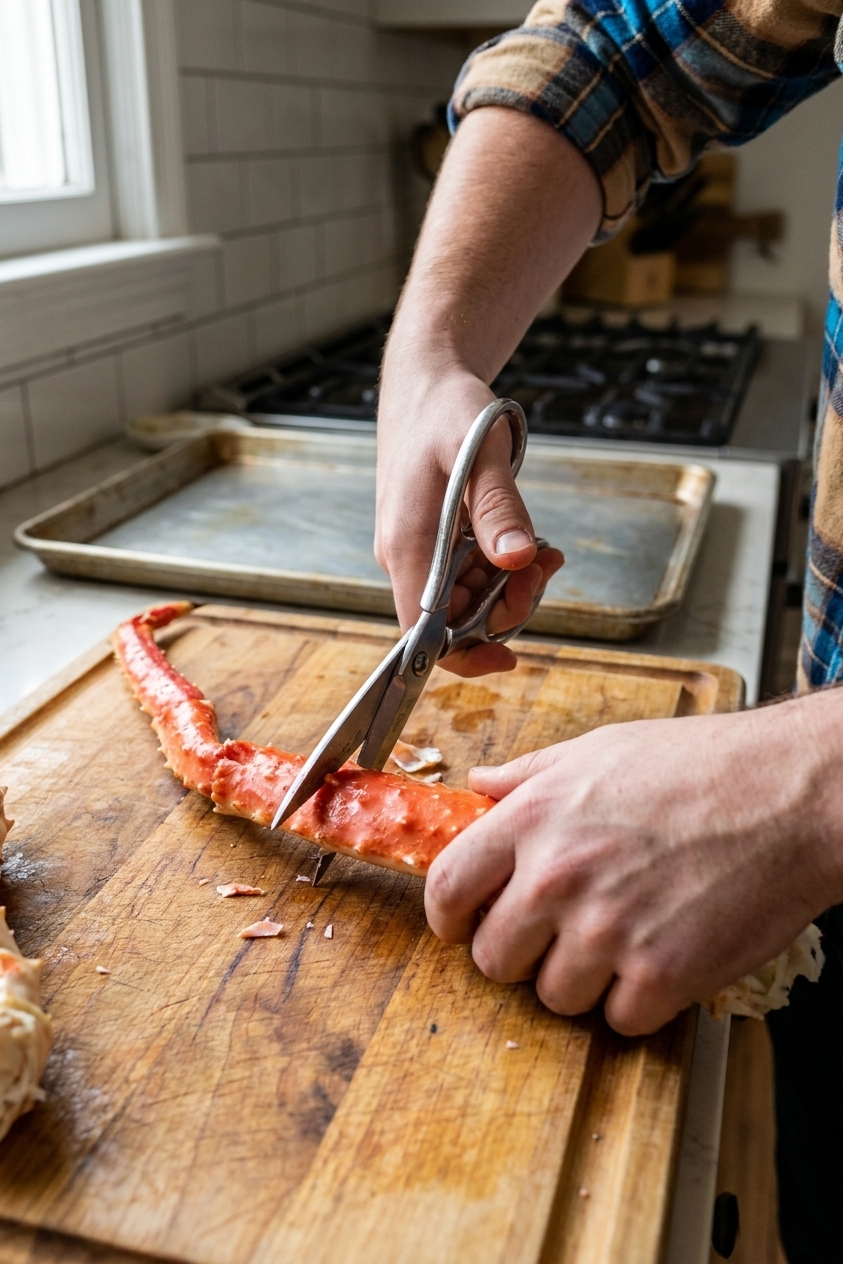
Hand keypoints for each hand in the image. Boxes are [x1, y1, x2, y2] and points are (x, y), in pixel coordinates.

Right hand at [374, 107, 598, 676]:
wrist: (427, 382)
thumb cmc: (446, 409)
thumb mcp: (478, 450)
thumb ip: (497, 507)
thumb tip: (515, 561)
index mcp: (406, 546)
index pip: (422, 633)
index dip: (463, 658)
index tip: (510, 657)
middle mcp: (407, 558)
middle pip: (455, 622)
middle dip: (506, 606)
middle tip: (545, 566)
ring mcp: (421, 551)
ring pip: (469, 600)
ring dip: (511, 585)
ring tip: (545, 548)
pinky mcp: (436, 542)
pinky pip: (472, 574)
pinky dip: (504, 567)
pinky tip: (531, 541)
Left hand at [425, 696, 842, 1033]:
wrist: (791, 794)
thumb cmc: (700, 765)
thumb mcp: (598, 750)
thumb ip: (528, 776)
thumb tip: (478, 787)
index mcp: (532, 820)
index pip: (447, 890)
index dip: (449, 919)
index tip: (464, 926)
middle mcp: (557, 878)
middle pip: (494, 960)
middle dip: (521, 954)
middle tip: (561, 933)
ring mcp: (607, 931)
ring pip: (554, 997)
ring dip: (583, 979)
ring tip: (624, 937)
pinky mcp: (661, 975)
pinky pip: (619, 1019)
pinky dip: (639, 1000)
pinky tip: (663, 955)